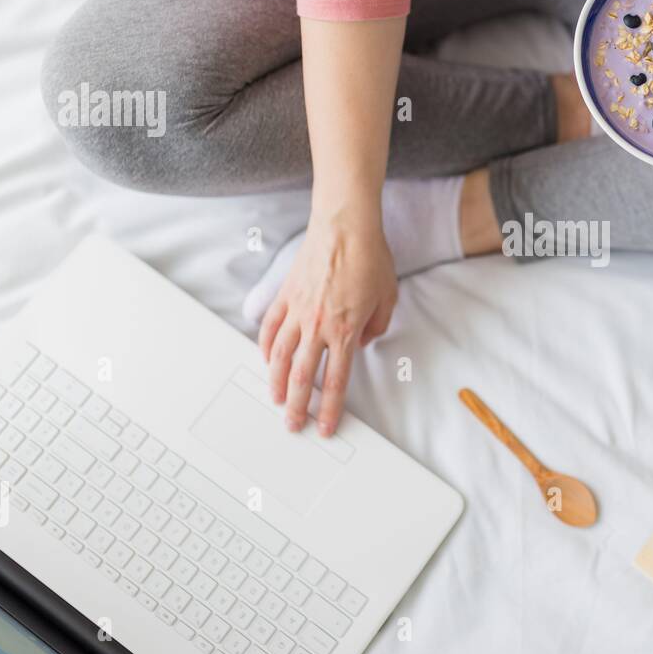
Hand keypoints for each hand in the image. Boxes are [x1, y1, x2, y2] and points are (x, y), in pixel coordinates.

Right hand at [257, 208, 397, 436]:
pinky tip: (265, 359)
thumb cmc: (369, 258)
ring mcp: (297, 311)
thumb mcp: (388, 298)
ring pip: (279, 356)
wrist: (345, 226)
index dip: (329, 409)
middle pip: (302, 377)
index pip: (335, 382)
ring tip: (274, 398)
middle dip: (297, 406)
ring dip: (275, 382)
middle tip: (293, 424)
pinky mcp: (285, 295)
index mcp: (346, 331)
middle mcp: (318, 326)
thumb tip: (364, 342)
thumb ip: (377, 327)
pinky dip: (265, 346)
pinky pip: (270, 327)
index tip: (325, 427)